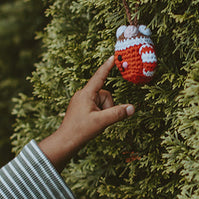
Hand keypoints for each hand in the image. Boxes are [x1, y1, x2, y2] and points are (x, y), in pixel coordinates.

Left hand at [39, 56, 134, 170]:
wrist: (65, 142)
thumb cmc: (80, 131)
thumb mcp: (101, 122)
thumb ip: (117, 114)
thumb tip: (132, 108)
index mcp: (86, 94)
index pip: (99, 76)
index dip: (107, 66)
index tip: (114, 56)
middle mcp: (82, 95)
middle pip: (105, 95)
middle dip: (108, 107)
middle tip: (99, 119)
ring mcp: (81, 101)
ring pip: (102, 102)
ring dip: (103, 112)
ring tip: (94, 123)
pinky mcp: (81, 108)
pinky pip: (96, 107)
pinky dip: (99, 115)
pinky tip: (91, 124)